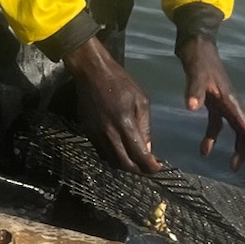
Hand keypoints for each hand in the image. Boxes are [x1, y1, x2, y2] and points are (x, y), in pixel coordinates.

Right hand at [62, 37, 160, 173]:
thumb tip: (147, 148)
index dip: (149, 166)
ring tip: (134, 162)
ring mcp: (96, 133)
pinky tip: (120, 152)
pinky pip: (100, 151)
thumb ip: (145, 126)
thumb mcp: (141, 100)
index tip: (157, 168)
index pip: (138, 154)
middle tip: (147, 169)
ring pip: (111, 160)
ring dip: (124, 166)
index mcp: (125, 123)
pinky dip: (112, 157)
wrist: (92, 72)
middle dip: (138, 171)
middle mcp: (109, 132)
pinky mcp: (87, 131)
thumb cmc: (120, 83)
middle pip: (124, 163)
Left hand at [180, 35, 244, 175]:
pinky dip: (213, 138)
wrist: (195, 42)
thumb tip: (192, 107)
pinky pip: (218, 125)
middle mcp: (232, 104)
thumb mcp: (196, 73)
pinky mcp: (213, 101)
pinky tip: (204, 151)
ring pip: (235, 131)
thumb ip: (194, 90)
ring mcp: (224, 103)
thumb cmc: (199, 57)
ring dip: (236, 149)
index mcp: (232, 102)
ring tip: (232, 168)